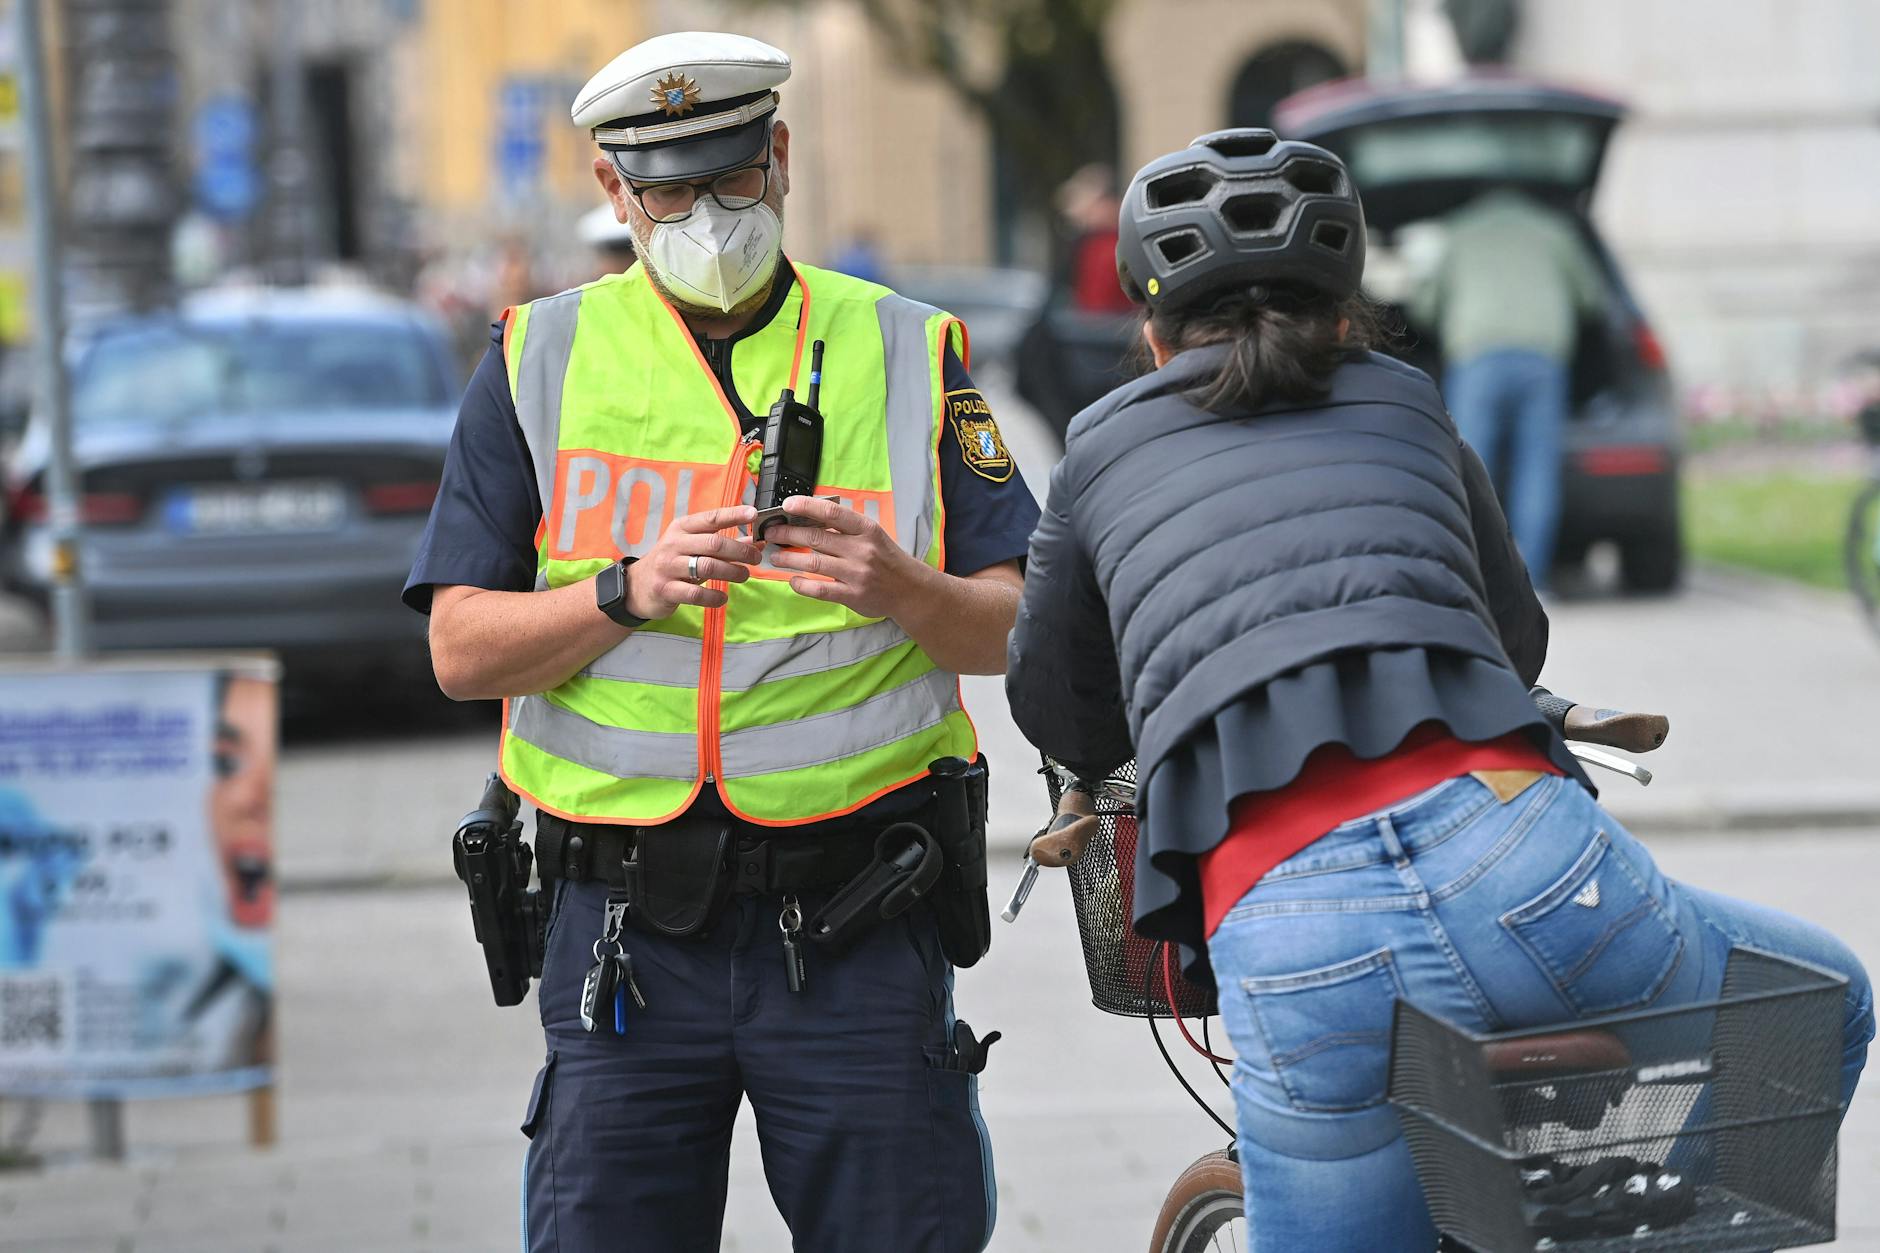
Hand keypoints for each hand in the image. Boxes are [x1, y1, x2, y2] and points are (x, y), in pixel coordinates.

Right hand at [625, 504, 760, 618]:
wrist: (637, 586)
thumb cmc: (672, 563)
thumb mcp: (693, 547)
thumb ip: (723, 545)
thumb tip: (755, 542)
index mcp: (681, 528)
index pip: (711, 518)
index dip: (733, 515)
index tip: (754, 514)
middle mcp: (674, 544)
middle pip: (714, 544)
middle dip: (740, 551)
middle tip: (755, 558)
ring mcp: (668, 567)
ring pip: (707, 567)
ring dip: (732, 572)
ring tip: (743, 575)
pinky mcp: (666, 589)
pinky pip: (696, 593)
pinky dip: (714, 596)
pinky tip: (722, 597)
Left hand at [765, 495, 931, 619]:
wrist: (910, 590)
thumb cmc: (886, 559)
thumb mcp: (872, 535)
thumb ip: (845, 528)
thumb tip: (809, 516)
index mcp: (866, 529)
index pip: (832, 513)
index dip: (807, 506)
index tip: (786, 505)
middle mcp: (861, 550)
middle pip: (817, 538)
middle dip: (788, 534)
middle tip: (771, 533)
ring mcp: (856, 574)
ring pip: (814, 563)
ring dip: (789, 559)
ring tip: (775, 557)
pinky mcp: (853, 595)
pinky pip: (820, 589)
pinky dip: (802, 585)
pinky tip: (793, 580)